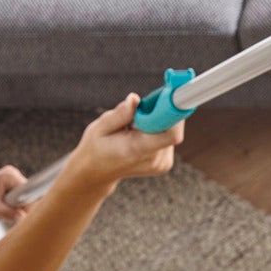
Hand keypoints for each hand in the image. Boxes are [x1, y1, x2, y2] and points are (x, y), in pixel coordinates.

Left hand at [0, 166, 31, 223]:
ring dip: (16, 207)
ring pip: (23, 197)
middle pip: (27, 194)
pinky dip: (12, 206)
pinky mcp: (9, 185)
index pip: (27, 190)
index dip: (27, 204)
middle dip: (20, 206)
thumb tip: (24, 217)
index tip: (24, 214)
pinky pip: (18, 198)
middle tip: (8, 213)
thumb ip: (9, 213)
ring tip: (1, 210)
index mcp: (9, 175)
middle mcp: (12, 174)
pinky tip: (2, 208)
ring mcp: (11, 179)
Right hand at [63, 94, 186, 193]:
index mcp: (138, 150)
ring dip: (157, 123)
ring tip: (134, 128)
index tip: (166, 97)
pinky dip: (157, 131)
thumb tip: (136, 99)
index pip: (171, 134)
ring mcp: (162, 163)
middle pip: (172, 129)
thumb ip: (119, 114)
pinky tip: (139, 136)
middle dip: (160, 113)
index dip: (173, 114)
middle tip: (139, 111)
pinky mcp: (165, 163)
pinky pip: (168, 138)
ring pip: (170, 131)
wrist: (97, 172)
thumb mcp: (99, 128)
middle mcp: (154, 159)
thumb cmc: (97, 147)